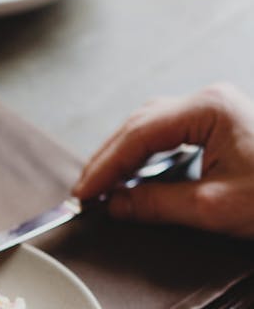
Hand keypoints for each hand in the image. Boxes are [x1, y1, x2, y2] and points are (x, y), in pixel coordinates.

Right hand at [72, 83, 253, 238]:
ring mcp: (219, 109)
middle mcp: (211, 100)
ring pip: (154, 125)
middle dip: (109, 158)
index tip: (82, 195)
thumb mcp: (213, 208)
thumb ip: (156, 204)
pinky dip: (148, 155)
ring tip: (104, 187)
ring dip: (126, 155)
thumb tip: (114, 205)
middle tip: (85, 193)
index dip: (104, 167)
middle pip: (142, 123)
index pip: (139, 134)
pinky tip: (136, 177)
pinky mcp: (225, 124)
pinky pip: (173, 133)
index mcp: (209, 108)